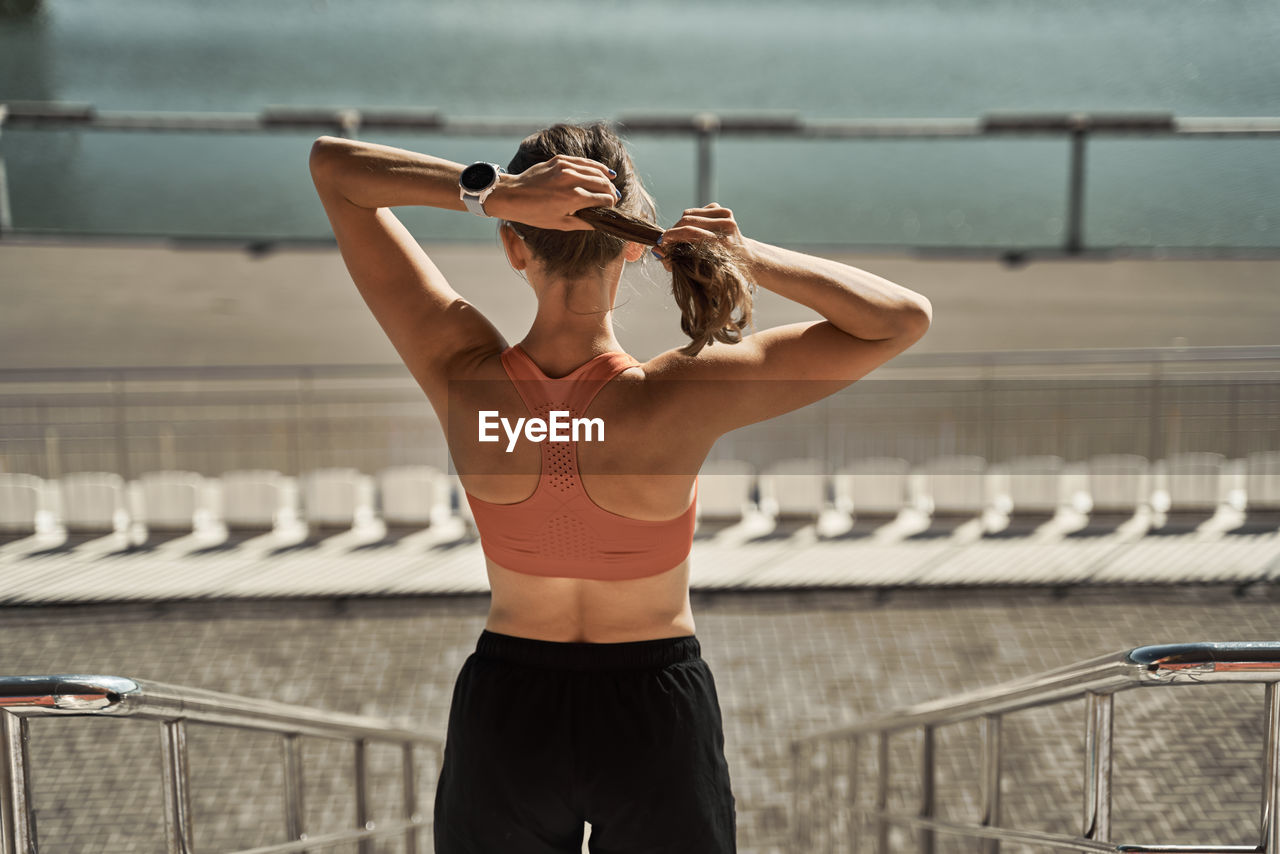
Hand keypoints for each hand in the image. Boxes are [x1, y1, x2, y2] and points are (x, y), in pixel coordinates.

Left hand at [483, 154, 619, 229]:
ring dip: (606, 178)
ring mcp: (565, 167)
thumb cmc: (535, 213)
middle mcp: (571, 180)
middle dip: (611, 191)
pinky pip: (583, 161)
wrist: (512, 195)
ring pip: (595, 170)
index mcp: (573, 198)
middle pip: (602, 183)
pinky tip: (603, 171)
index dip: (610, 204)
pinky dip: (595, 166)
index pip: (603, 198)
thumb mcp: (561, 223)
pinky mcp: (559, 160)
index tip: (612, 207)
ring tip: (612, 184)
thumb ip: (584, 222)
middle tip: (614, 198)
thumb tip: (600, 222)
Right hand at [652, 203, 748, 270]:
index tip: (660, 243)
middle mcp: (726, 225)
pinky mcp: (723, 209)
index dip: (671, 236)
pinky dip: (689, 219)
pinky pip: (696, 211)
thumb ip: (676, 261)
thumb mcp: (700, 269)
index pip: (690, 232)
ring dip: (679, 225)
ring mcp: (726, 215)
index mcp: (723, 242)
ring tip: (677, 237)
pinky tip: (692, 230)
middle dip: (672, 230)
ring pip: (689, 213)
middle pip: (688, 220)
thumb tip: (656, 251)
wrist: (745, 257)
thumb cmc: (721, 267)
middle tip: (665, 240)